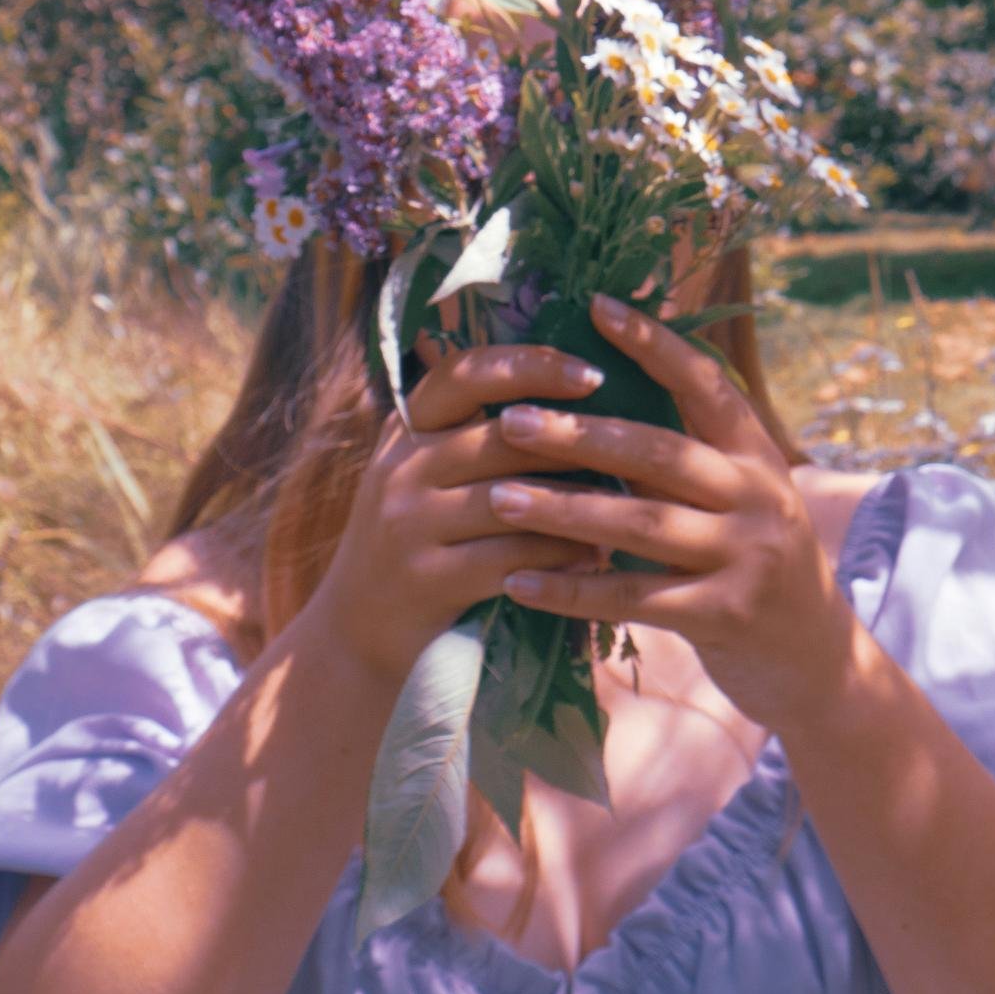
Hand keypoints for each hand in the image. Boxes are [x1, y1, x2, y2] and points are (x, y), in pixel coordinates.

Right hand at [303, 340, 612, 684]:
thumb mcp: (429, 474)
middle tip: (636, 450)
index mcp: (408, 428)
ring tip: (630, 505)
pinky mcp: (425, 579)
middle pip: (501, 438)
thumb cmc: (417, 539)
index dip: (530, 365)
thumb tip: (575, 392)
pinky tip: (598, 559)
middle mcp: (401, 467)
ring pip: (513, 500)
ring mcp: (407, 524)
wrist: (357, 628)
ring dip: (578, 505)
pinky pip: (510, 559)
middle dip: (574, 444)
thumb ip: (479, 435)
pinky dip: (561, 558)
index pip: (465, 373)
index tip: (591, 372)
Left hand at [481, 292, 860, 732]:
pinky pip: (634, 598)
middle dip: (579, 435)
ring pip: (640, 524)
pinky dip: (571, 590)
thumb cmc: (754, 565)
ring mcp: (746, 558)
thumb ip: (687, 457)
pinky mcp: (724, 615)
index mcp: (759, 456)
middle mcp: (759, 498)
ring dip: (562, 510)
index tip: (596, 307)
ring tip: (498, 498)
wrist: (816, 659)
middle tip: (510, 420)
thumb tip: (597, 398)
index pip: (706, 384)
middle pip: (660, 452)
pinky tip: (517, 583)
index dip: (654, 344)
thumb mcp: (741, 499)